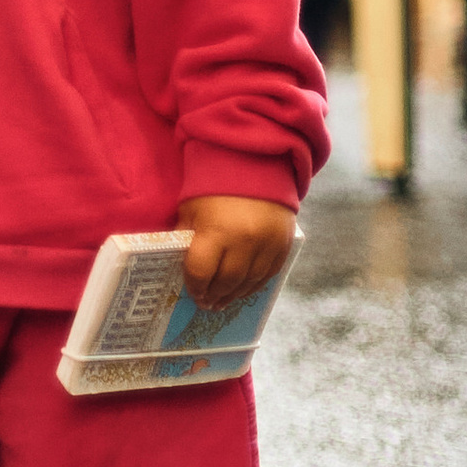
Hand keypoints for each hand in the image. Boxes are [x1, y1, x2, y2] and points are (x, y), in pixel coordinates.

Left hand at [176, 196, 297, 303]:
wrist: (254, 163)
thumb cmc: (214, 186)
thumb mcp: (191, 209)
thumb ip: (186, 237)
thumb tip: (182, 266)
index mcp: (215, 231)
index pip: (201, 272)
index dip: (194, 286)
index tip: (192, 293)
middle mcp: (244, 242)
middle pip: (227, 282)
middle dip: (214, 295)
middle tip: (207, 303)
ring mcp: (267, 245)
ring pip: (249, 283)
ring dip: (234, 295)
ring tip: (223, 301)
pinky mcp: (284, 244)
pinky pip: (269, 274)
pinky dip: (254, 286)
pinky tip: (243, 289)